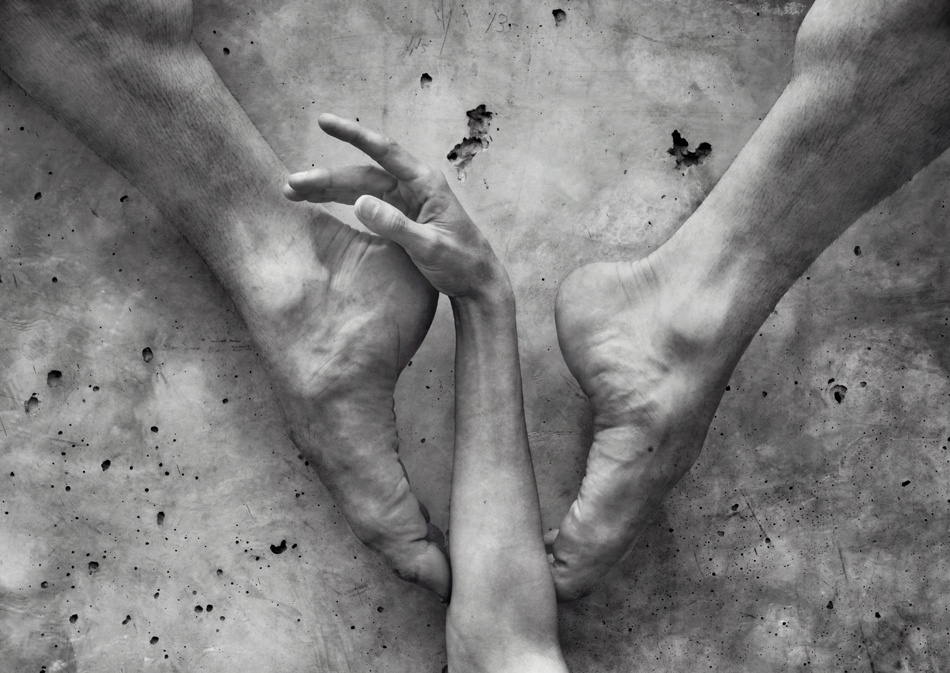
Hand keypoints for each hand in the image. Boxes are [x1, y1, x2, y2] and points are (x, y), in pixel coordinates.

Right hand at [284, 113, 507, 299]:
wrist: (477, 283)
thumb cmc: (461, 262)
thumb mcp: (429, 246)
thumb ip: (396, 225)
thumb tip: (360, 202)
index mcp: (425, 183)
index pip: (384, 152)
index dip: (353, 135)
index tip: (324, 121)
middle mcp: (413, 186)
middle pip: (361, 175)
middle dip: (326, 177)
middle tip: (291, 184)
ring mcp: (404, 201)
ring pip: (358, 188)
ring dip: (327, 190)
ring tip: (292, 193)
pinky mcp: (399, 217)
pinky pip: (364, 204)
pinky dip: (341, 203)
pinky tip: (318, 202)